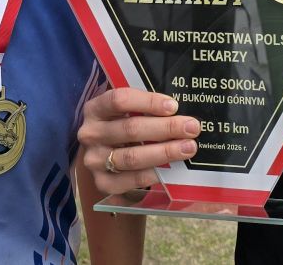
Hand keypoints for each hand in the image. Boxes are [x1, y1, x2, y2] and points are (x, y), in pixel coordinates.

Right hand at [76, 88, 201, 194]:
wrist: (107, 158)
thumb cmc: (123, 128)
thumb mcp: (127, 112)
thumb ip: (145, 108)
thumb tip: (179, 110)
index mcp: (95, 109)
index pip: (119, 100)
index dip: (148, 102)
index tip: (173, 106)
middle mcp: (90, 134)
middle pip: (130, 129)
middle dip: (165, 128)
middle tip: (191, 128)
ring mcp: (94, 160)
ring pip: (132, 157)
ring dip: (164, 152)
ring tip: (188, 148)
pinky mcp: (102, 183)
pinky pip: (130, 180)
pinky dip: (152, 174)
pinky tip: (170, 170)